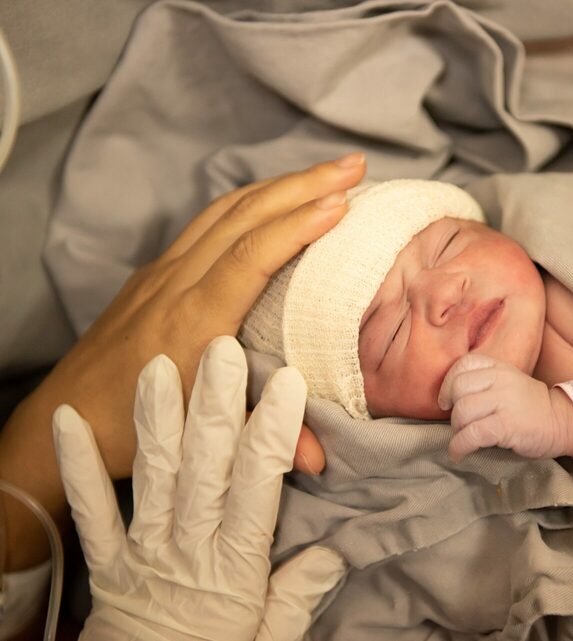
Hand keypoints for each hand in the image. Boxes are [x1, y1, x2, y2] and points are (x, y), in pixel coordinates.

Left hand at [1, 153, 363, 568]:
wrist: (61, 420)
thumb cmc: (132, 428)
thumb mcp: (201, 437)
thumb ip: (263, 436)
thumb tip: (321, 458)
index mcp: (191, 321)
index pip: (250, 256)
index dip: (297, 227)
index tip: (343, 205)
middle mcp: (175, 284)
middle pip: (243, 216)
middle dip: (303, 184)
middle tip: (355, 166)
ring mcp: (162, 272)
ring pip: (225, 210)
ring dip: (280, 183)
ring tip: (329, 172)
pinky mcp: (156, 273)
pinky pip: (208, 221)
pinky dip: (251, 199)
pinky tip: (276, 195)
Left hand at [53, 337, 344, 640]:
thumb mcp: (272, 635)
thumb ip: (300, 591)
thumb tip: (336, 547)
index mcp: (236, 562)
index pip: (259, 484)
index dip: (274, 430)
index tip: (288, 383)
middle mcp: (189, 545)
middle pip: (205, 466)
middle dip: (216, 405)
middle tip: (223, 349)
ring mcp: (143, 548)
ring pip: (153, 475)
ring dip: (156, 419)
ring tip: (158, 366)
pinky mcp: (106, 559)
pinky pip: (89, 509)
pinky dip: (76, 466)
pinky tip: (65, 420)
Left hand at [438, 353, 572, 460]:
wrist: (562, 423)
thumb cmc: (531, 407)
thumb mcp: (510, 383)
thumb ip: (485, 382)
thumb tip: (450, 399)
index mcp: (500, 368)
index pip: (463, 364)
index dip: (448, 383)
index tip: (447, 401)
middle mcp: (501, 380)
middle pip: (458, 388)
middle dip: (452, 410)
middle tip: (460, 424)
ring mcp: (505, 402)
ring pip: (463, 411)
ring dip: (456, 430)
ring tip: (464, 439)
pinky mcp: (506, 425)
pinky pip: (471, 434)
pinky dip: (459, 446)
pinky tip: (459, 454)